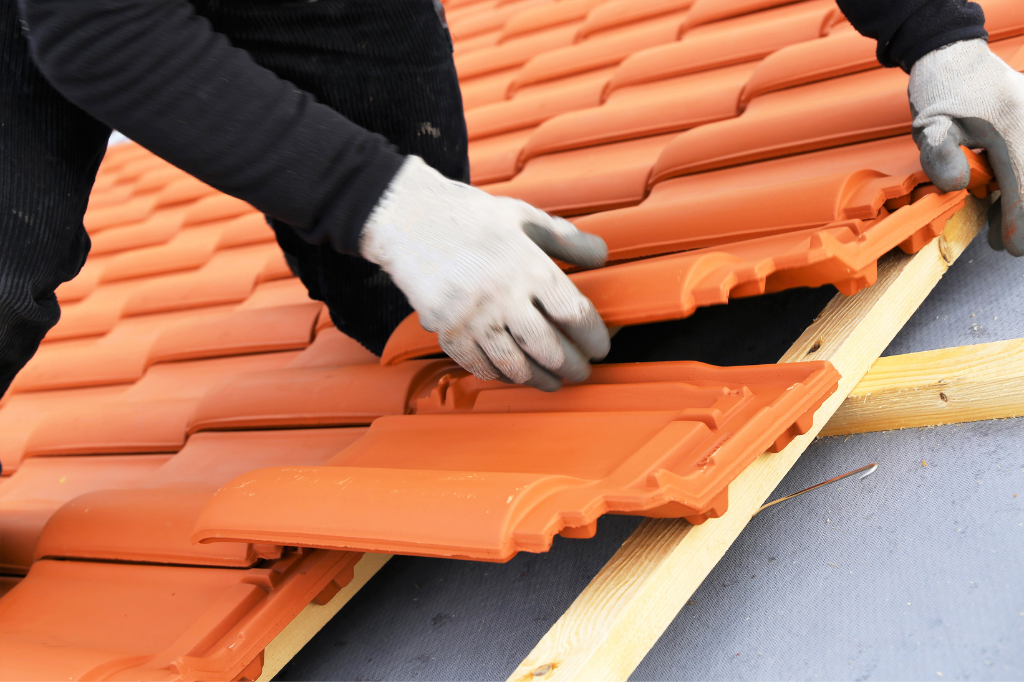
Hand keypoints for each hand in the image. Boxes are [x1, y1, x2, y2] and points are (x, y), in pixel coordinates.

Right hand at [360, 156, 610, 390]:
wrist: (408, 218)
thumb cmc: (470, 216)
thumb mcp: (523, 216)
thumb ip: (564, 240)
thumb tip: (601, 255)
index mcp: (528, 266)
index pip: (574, 314)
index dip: (593, 337)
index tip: (600, 346)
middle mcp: (503, 296)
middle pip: (549, 348)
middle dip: (572, 367)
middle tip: (582, 372)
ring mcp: (472, 317)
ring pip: (516, 365)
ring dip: (541, 380)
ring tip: (554, 382)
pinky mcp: (447, 330)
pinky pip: (480, 366)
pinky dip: (502, 376)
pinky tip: (515, 375)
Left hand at [909, 39, 1023, 254]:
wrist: (956, 54)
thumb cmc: (942, 88)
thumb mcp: (930, 123)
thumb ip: (939, 154)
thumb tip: (955, 185)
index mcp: (1012, 127)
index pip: (1023, 183)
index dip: (1020, 220)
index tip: (1012, 247)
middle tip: (1003, 243)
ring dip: (1021, 200)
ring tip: (997, 228)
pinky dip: (1019, 182)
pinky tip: (1002, 200)